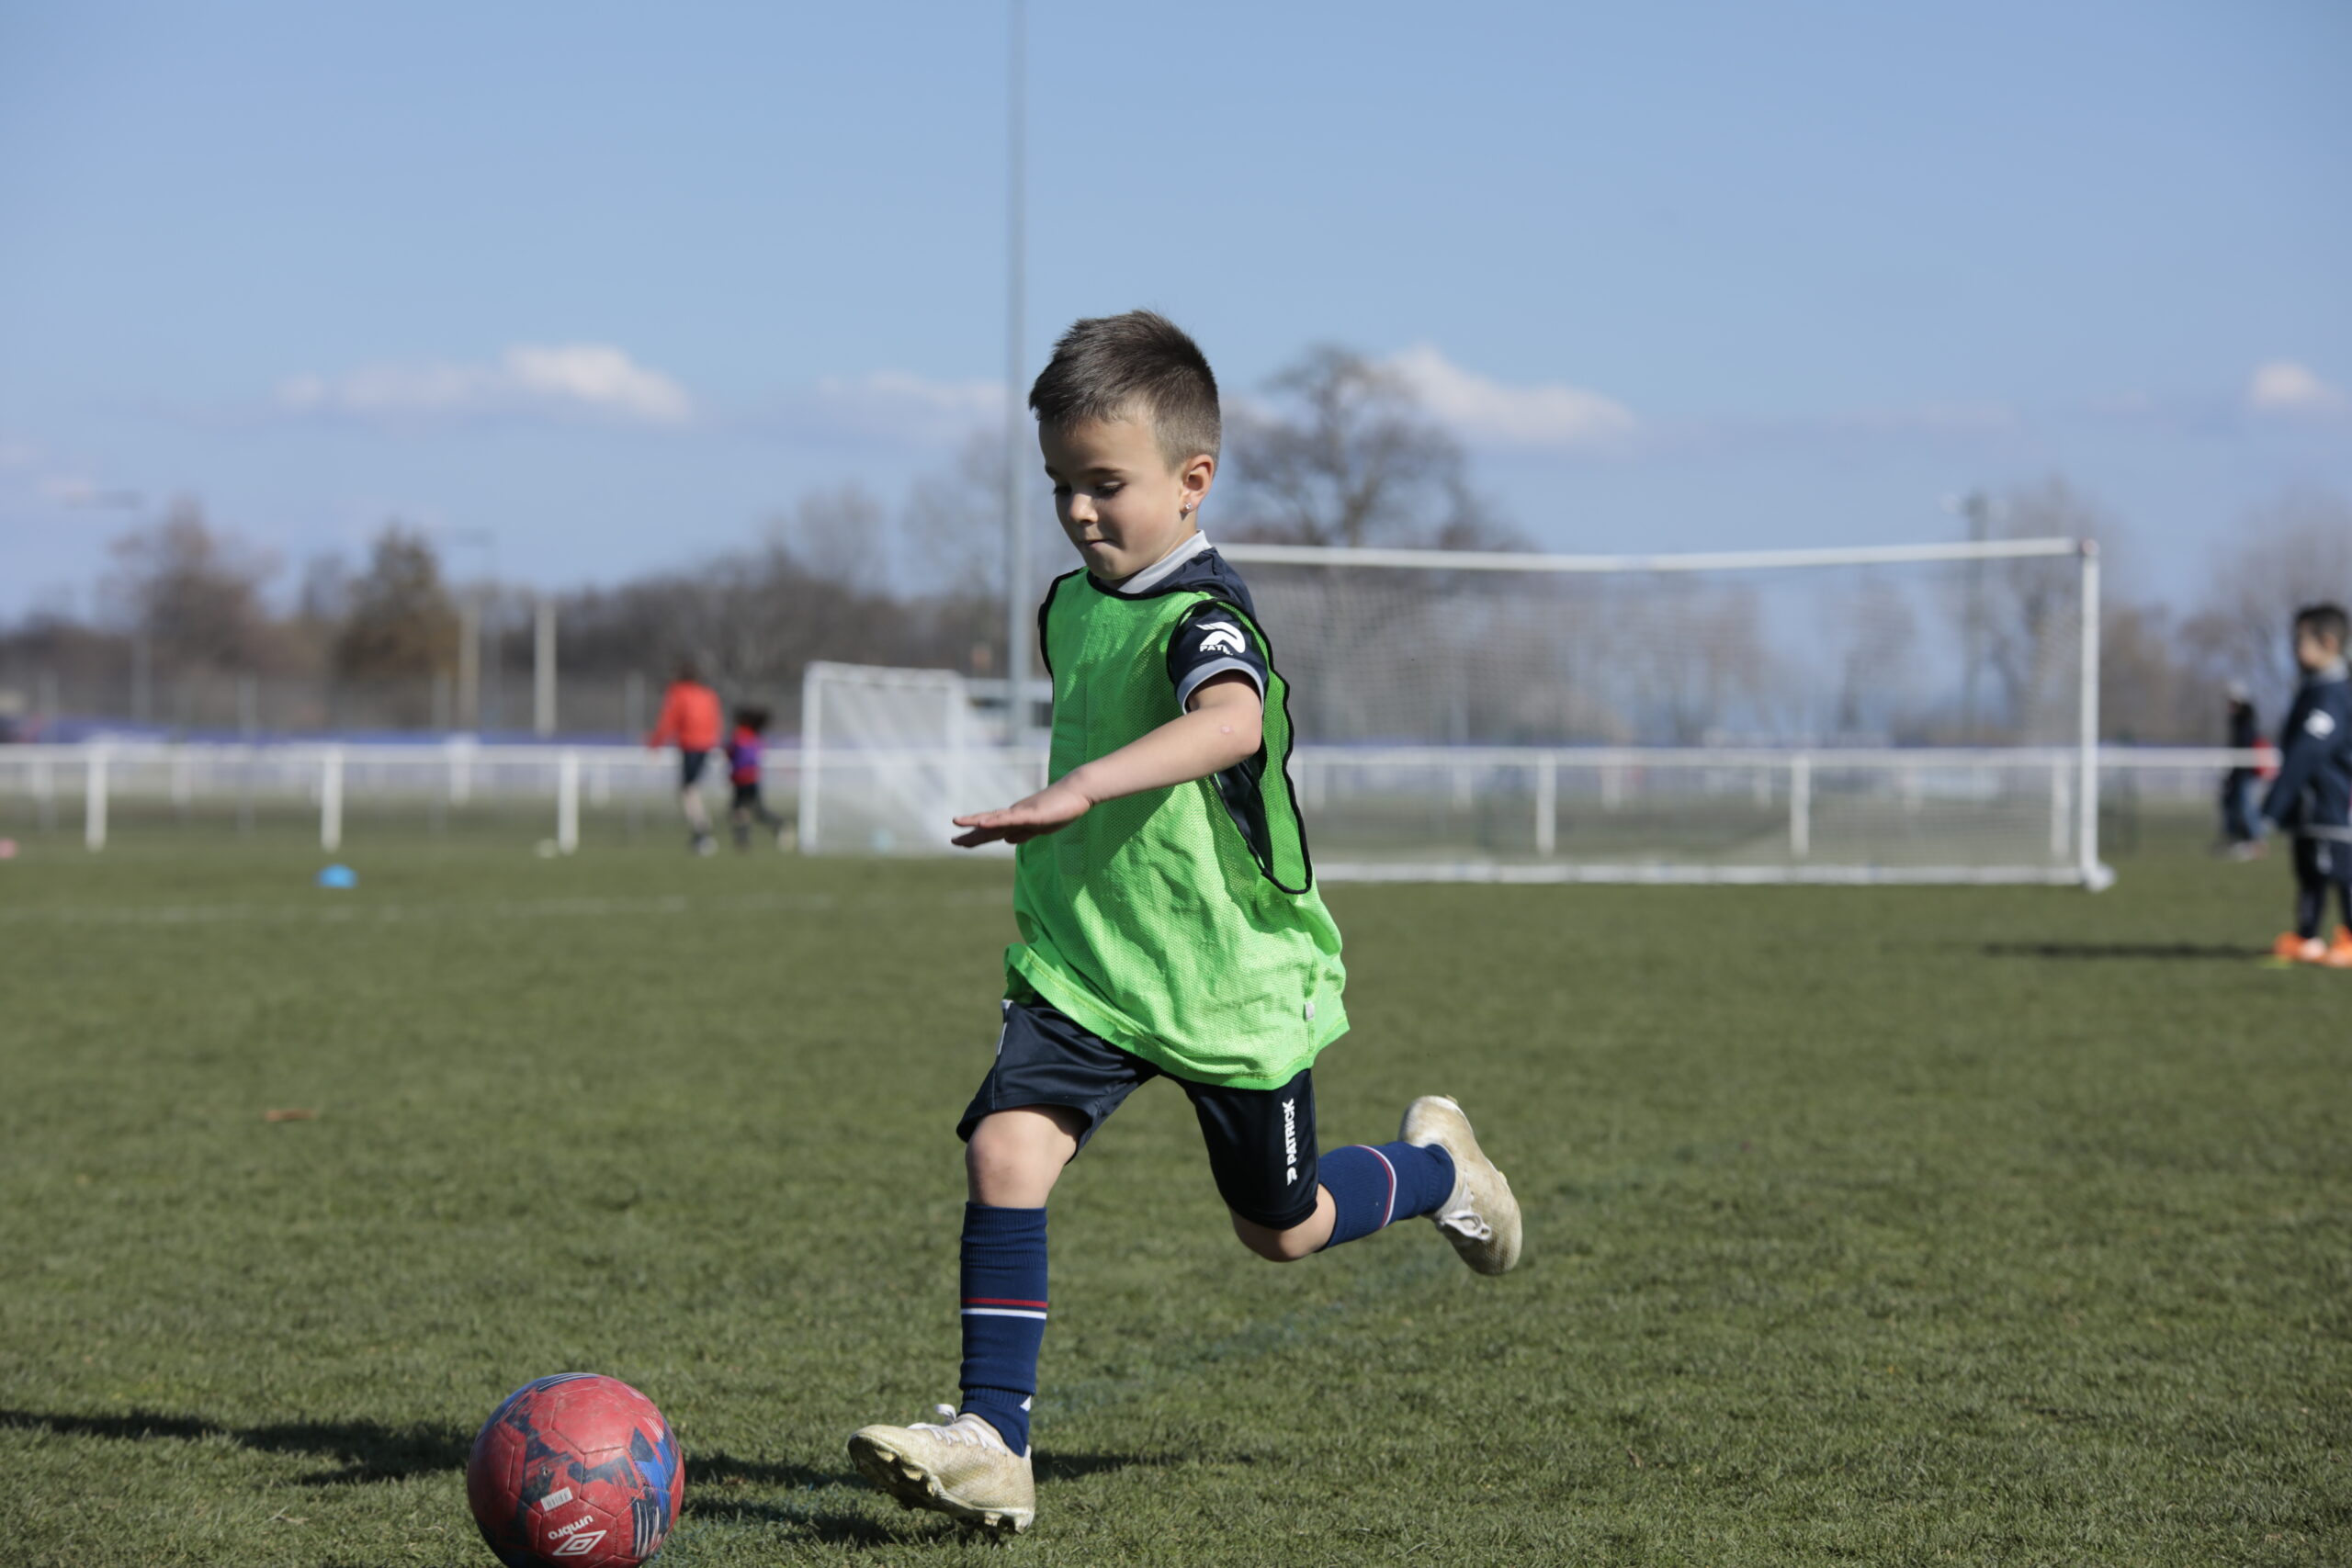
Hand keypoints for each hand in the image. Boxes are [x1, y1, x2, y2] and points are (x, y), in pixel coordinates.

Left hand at [951, 778, 1092, 846]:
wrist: (1078, 791)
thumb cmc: (1061, 808)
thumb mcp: (1039, 827)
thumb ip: (1023, 832)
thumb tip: (1007, 840)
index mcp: (1016, 820)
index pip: (992, 831)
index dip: (975, 837)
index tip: (959, 842)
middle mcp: (1015, 815)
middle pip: (989, 826)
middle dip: (970, 834)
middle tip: (953, 842)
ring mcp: (1022, 813)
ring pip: (995, 819)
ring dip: (975, 821)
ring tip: (957, 823)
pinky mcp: (1031, 813)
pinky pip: (1010, 819)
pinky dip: (995, 821)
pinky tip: (982, 823)